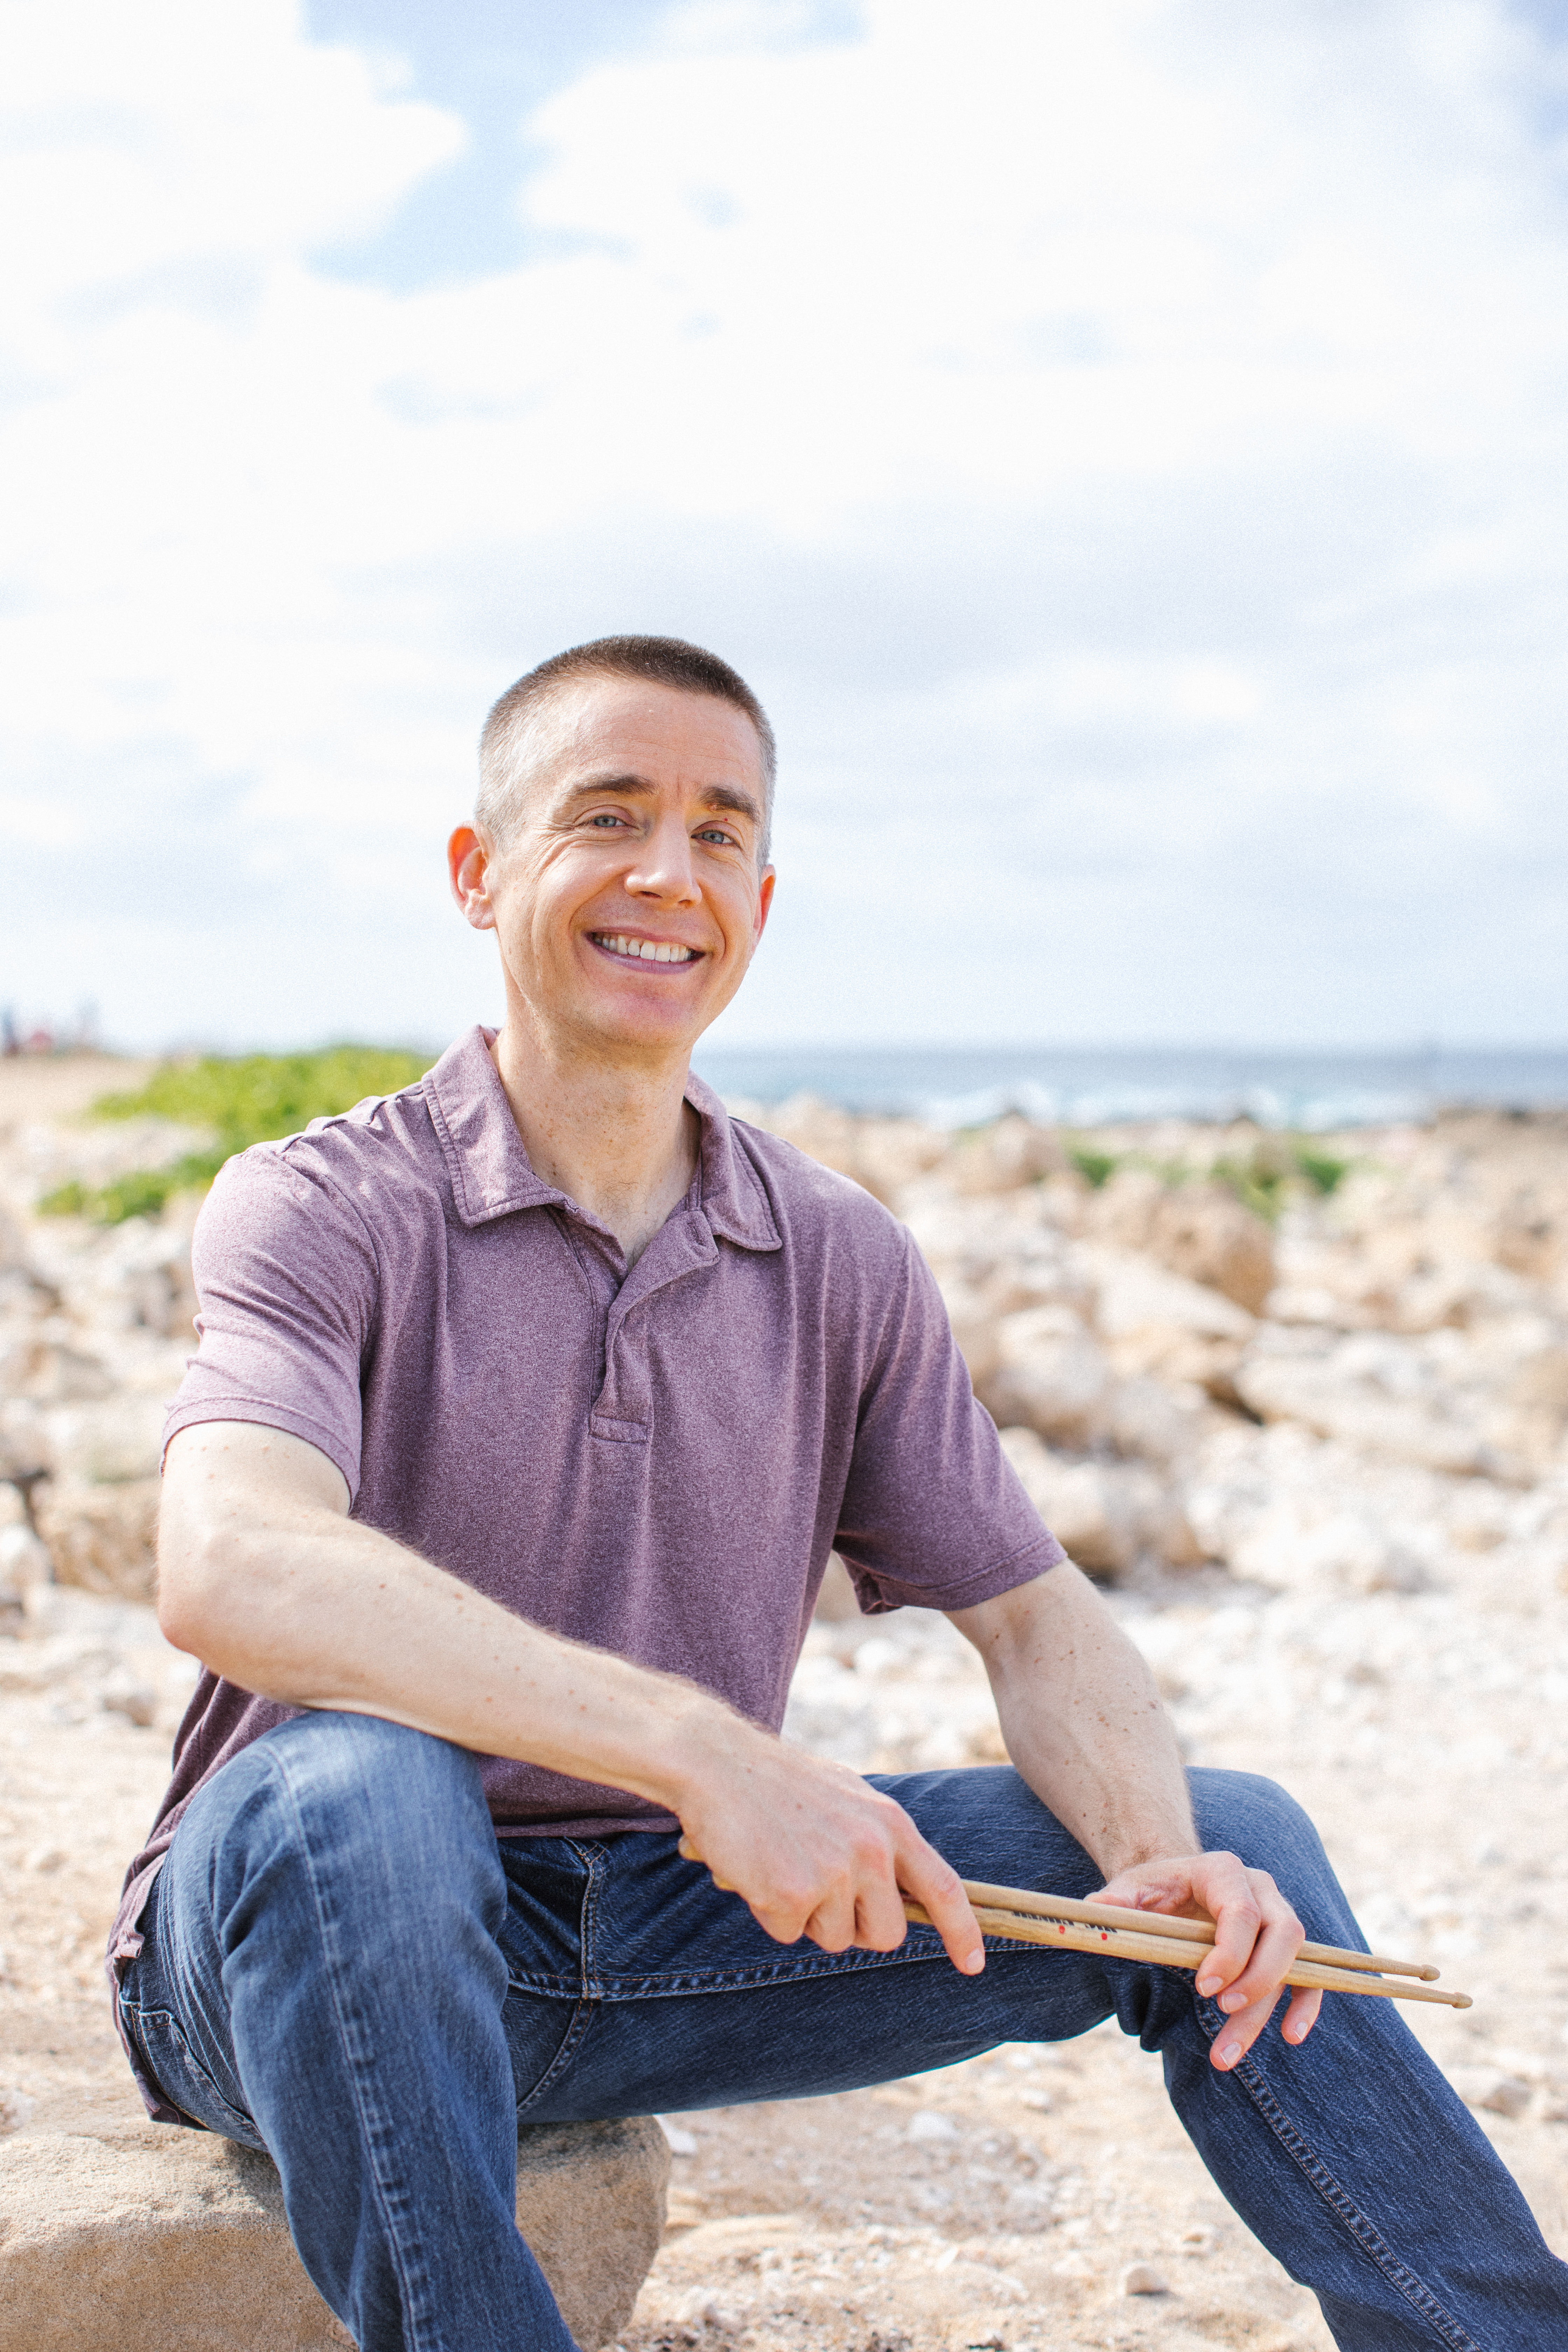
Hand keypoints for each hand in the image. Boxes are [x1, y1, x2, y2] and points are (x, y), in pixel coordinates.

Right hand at [672, 1723, 984, 1975]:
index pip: (945, 1888)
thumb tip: (899, 1887)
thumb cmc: (777, 1781)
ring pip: (834, 1938)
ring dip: (806, 1916)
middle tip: (819, 1890)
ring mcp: (834, 1872)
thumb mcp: (847, 1798)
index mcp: (890, 1823)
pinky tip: (756, 1870)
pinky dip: (768, 1911)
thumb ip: (877, 1840)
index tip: (974, 1964)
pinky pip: (787, 1932)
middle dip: (856, 1927)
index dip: (963, 1932)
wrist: (716, 1760)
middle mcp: (871, 1849)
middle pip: (887, 1934)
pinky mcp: (792, 1893)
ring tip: (781, 1864)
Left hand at [1097, 1850, 1320, 2070]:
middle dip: (1258, 1980)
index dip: (1230, 1953)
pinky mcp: (1285, 1946)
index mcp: (1222, 1870)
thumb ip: (1115, 1902)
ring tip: (1224, 2056)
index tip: (1203, 1988)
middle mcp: (1260, 1888)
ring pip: (1293, 1963)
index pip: (1241, 1911)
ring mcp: (1278, 1914)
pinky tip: (1290, 2034)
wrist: (1175, 1884)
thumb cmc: (1153, 1889)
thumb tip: (1095, 1912)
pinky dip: (1306, 2004)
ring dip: (1266, 2011)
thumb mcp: (1129, 1889)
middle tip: (1222, 2012)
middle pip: (1282, 1935)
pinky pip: (1310, 1974)